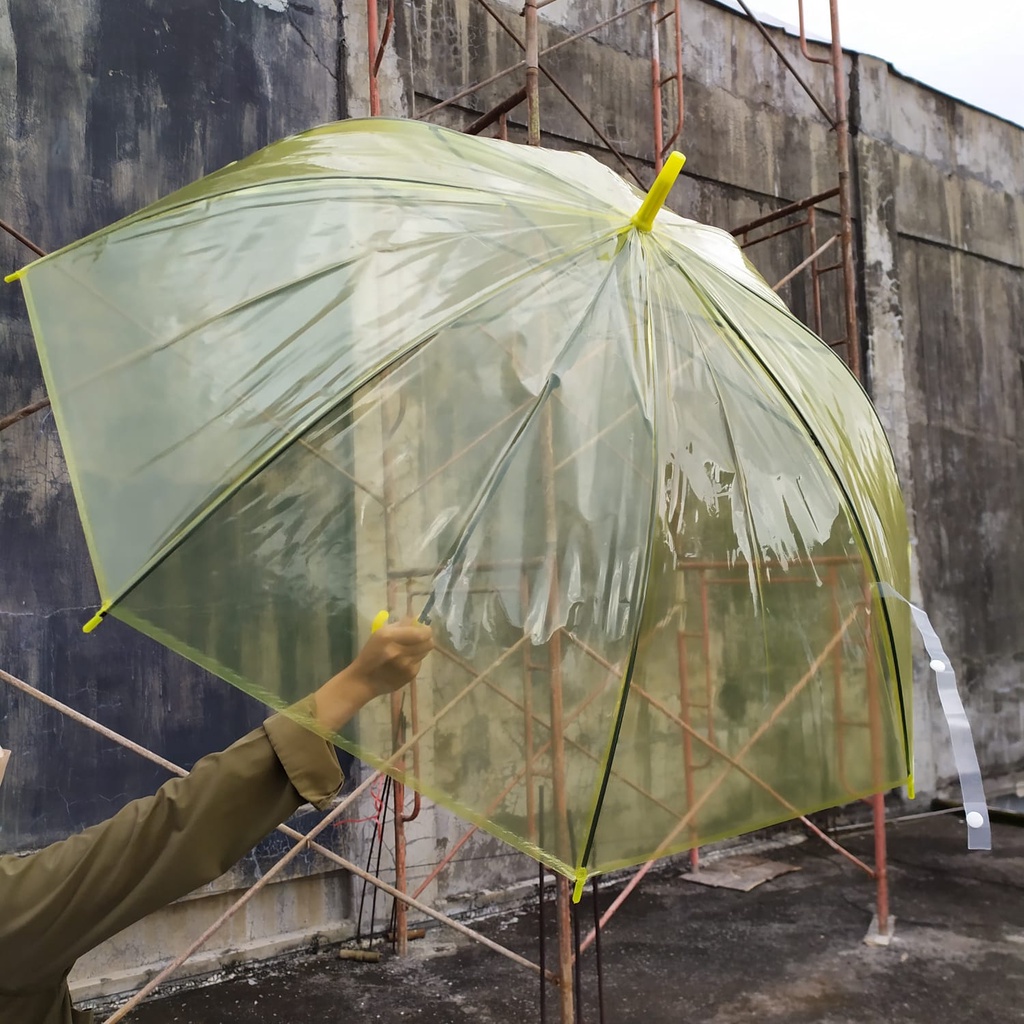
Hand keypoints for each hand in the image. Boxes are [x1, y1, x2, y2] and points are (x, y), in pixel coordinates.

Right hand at [313, 619, 432, 732]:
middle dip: (426, 639)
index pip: (420, 633)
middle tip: (419, 638)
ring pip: (425, 652)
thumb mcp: (380, 633)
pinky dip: (415, 660)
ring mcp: (406, 665)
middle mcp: (399, 652)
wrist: (364, 680)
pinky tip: (403, 662)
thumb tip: (418, 619)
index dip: (426, 630)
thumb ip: (400, 625)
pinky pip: (420, 663)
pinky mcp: (410, 675)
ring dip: (420, 649)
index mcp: (389, 637)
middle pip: (428, 643)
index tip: (423, 628)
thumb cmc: (371, 654)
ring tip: (408, 651)